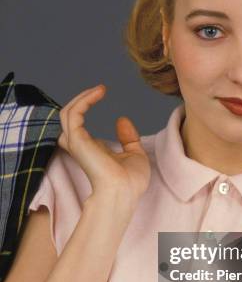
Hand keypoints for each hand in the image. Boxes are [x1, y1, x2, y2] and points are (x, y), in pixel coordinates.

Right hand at [57, 84, 150, 204]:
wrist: (124, 192)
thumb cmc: (130, 182)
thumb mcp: (135, 155)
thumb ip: (128, 138)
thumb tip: (121, 119)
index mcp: (91, 150)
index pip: (78, 128)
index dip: (86, 108)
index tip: (101, 94)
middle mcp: (80, 146)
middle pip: (68, 117)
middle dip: (81, 100)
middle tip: (99, 89)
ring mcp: (77, 143)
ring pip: (67, 113)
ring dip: (81, 97)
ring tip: (99, 89)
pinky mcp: (77, 140)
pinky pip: (73, 113)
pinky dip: (84, 100)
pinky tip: (99, 92)